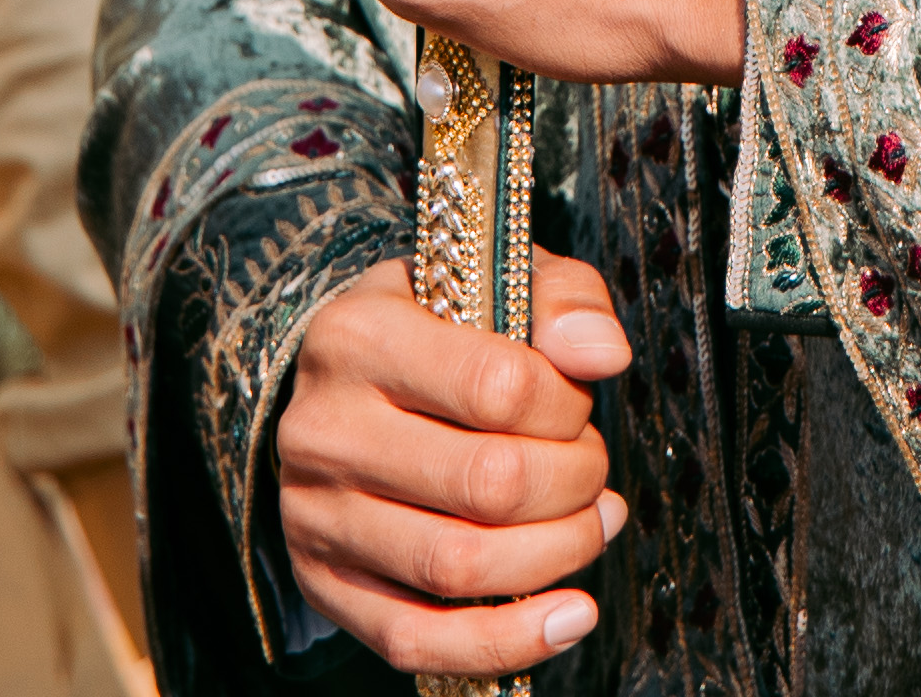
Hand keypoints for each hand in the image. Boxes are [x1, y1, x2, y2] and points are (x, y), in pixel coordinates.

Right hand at [280, 250, 633, 674]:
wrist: (344, 386)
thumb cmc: (437, 331)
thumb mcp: (494, 280)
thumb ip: (562, 299)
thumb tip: (604, 355)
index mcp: (360, 337)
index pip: (499, 388)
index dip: (567, 409)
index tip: (576, 407)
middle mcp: (324, 428)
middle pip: (487, 485)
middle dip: (572, 484)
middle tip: (591, 471)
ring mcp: (316, 515)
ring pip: (458, 567)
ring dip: (556, 556)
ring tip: (590, 526)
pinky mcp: (324, 584)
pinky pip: (417, 640)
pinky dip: (506, 641)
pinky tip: (568, 617)